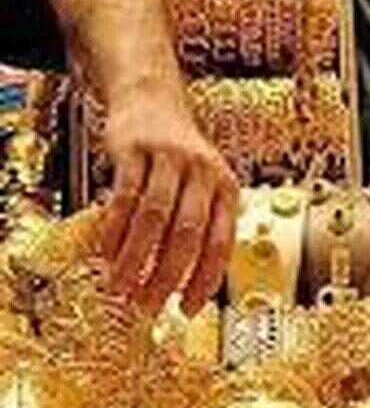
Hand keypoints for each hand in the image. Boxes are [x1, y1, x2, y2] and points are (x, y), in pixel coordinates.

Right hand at [100, 86, 238, 316]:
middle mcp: (203, 172)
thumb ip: (201, 225)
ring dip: (135, 259)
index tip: (188, 308)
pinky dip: (114, 230)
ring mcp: (169, 159)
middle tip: (148, 305)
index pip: (221, 242)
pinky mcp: (134, 150)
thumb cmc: (179, 154)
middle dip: (167, 276)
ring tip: (120, 287)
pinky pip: (123, 197)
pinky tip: (105, 253)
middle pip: (187, 234)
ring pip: (154, 218)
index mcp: (226, 187)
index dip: (204, 279)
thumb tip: (188, 283)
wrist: (152, 99)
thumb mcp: (204, 185)